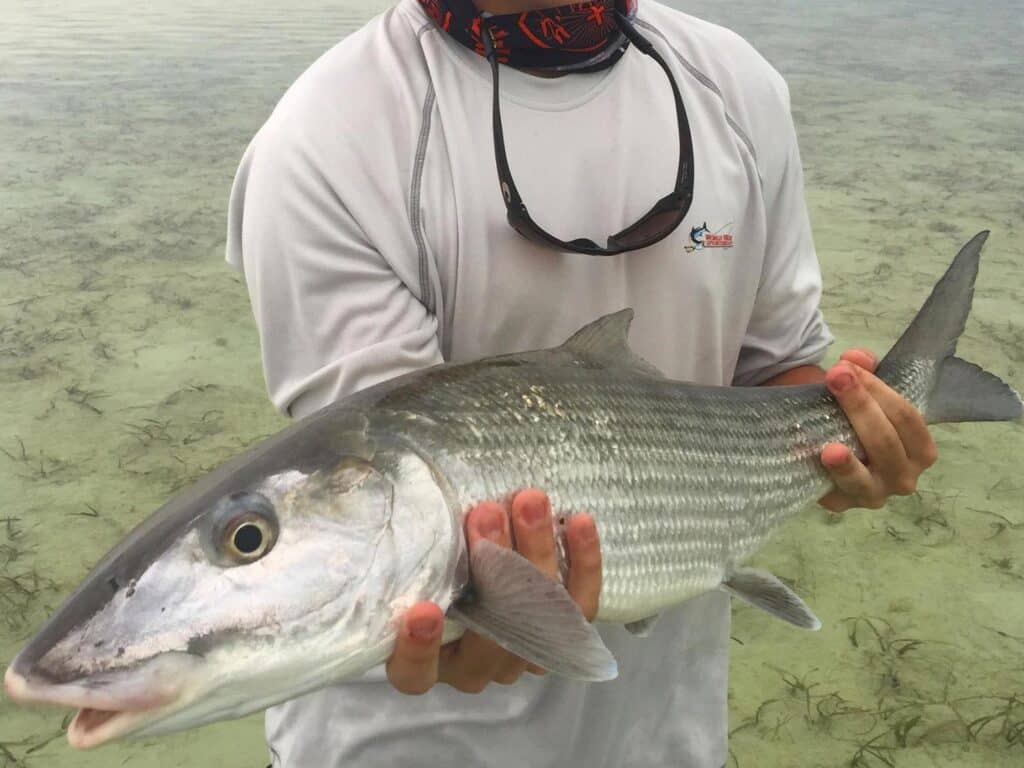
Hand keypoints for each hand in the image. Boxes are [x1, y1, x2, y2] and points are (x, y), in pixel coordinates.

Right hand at [385, 488, 601, 693]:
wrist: (478, 562)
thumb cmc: (422, 558)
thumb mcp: (397, 554)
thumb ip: (383, 539)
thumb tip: (339, 479)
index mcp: (423, 659)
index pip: (414, 674)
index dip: (418, 649)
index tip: (420, 609)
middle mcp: (474, 663)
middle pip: (490, 635)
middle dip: (492, 567)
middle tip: (484, 513)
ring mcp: (522, 649)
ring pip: (540, 619)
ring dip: (537, 555)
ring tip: (528, 500)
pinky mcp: (564, 628)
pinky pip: (582, 606)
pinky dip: (584, 564)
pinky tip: (577, 520)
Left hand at [819, 349, 937, 512]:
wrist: (825, 443)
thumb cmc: (855, 416)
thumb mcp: (864, 390)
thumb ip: (864, 369)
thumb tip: (856, 357)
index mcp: (920, 448)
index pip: (907, 418)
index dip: (879, 390)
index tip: (848, 367)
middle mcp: (904, 477)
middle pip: (885, 443)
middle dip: (860, 407)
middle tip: (835, 379)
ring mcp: (873, 494)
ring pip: (864, 477)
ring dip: (848, 462)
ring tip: (831, 450)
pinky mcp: (842, 504)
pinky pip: (836, 493)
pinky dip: (828, 480)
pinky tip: (818, 466)